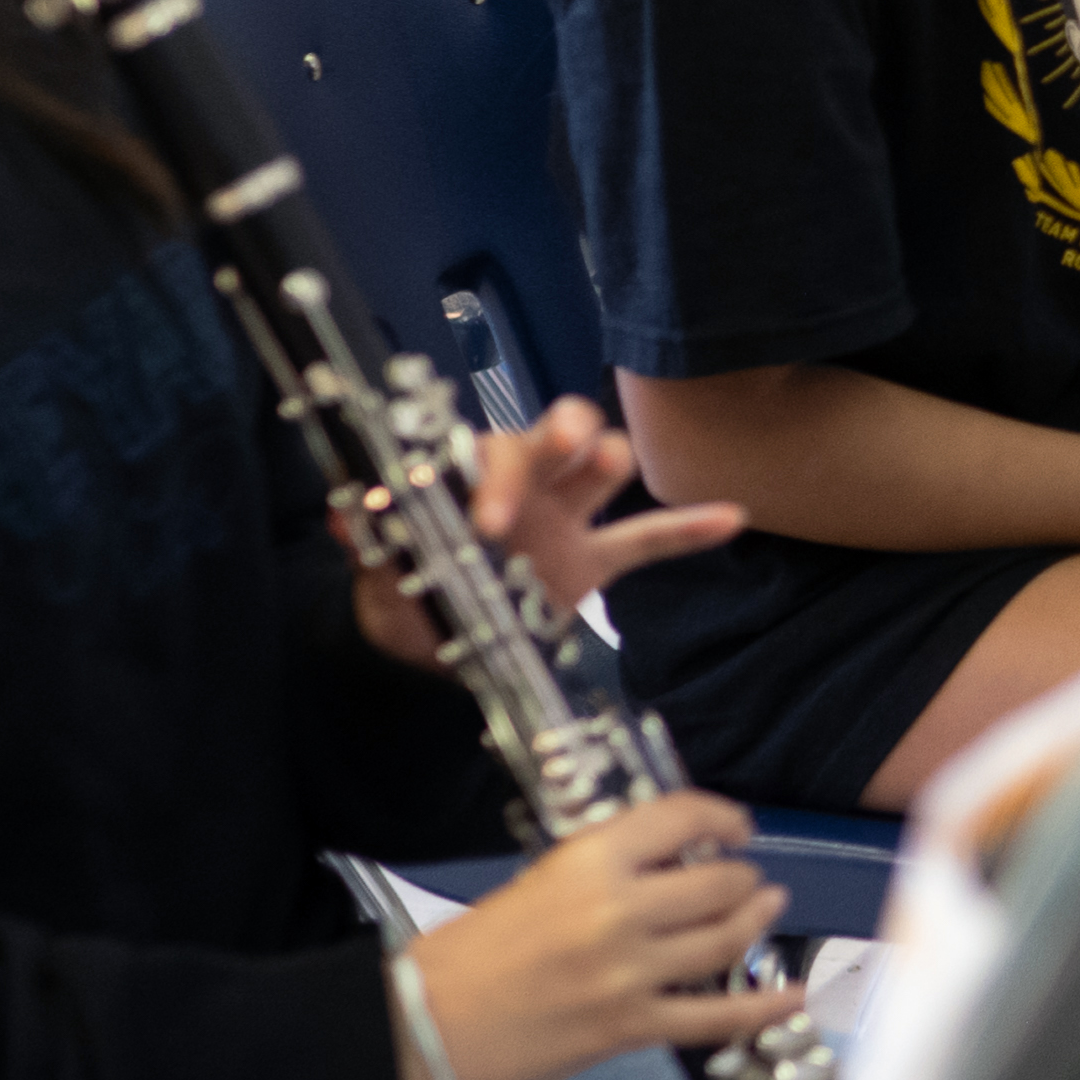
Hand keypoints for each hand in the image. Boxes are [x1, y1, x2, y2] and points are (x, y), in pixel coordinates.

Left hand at [348, 398, 742, 666]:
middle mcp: (525, 488)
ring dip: (610, 460)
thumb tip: (347, 512)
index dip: (496, 476)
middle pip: (558, 435)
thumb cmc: (407, 595)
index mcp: (472, 483)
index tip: (488, 521)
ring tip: (610, 466)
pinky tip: (732, 518)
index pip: (493, 453)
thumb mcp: (383, 575)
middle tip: (566, 445)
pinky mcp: (594, 563)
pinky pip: (648, 540)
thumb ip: (374, 544)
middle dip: (565, 431)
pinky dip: (689, 529)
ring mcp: (566, 522)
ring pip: (604, 470)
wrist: (431, 648)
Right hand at [415, 797, 789, 1079]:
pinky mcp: (631, 1027)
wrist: (428, 1025)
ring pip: (726, 940)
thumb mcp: (538, 881)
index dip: (722, 818)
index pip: (680, 818)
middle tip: (749, 878)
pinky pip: (717, 1016)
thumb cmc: (473, 954)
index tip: (737, 826)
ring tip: (767, 908)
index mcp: (588, 861)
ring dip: (757, 922)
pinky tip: (794, 995)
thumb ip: (605, 871)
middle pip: (718, 883)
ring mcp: (629, 973)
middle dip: (744, 878)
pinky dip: (764, 1006)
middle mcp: (617, 910)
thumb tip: (671, 864)